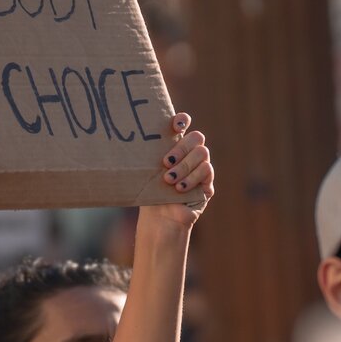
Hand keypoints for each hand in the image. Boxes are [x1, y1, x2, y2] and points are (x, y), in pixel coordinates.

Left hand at [142, 113, 213, 228]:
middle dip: (181, 148)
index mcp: (174, 148)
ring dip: (184, 166)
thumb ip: (147, 157)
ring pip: (202, 153)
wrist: (158, 220)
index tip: (175, 126)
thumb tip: (132, 139)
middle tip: (165, 162)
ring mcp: (201, 168)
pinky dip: (191, 179)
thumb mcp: (146, 173)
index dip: (183, 121)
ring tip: (168, 180)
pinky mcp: (208, 184)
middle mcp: (190, 155)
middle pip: (197, 137)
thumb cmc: (149, 195)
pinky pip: (206, 171)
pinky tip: (179, 189)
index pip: (183, 125)